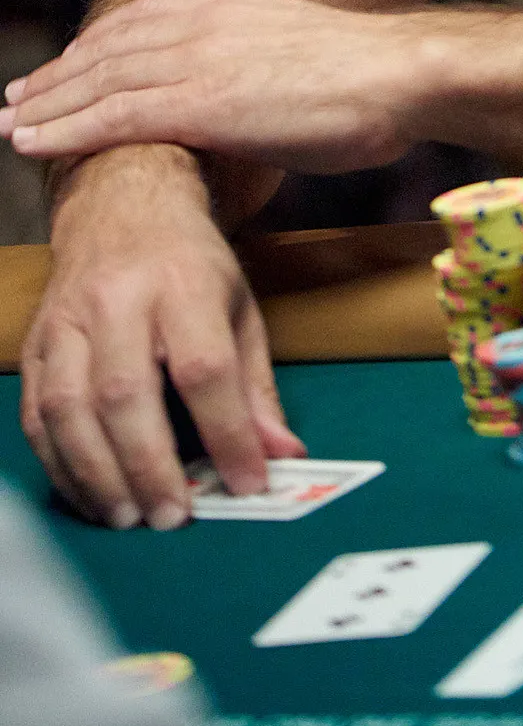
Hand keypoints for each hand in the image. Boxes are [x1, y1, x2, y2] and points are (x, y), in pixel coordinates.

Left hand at [1, 0, 424, 172]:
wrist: (401, 74)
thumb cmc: (372, 78)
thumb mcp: (305, 49)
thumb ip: (264, 61)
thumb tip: (256, 88)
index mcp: (234, 6)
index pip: (144, 22)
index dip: (95, 47)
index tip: (65, 68)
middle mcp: (208, 22)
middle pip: (110, 48)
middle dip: (58, 75)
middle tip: (17, 99)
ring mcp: (203, 60)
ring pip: (102, 80)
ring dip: (49, 103)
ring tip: (12, 125)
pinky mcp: (205, 102)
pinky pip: (117, 115)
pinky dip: (68, 128)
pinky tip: (37, 142)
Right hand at [22, 149, 304, 526]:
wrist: (124, 208)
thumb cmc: (189, 264)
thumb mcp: (240, 308)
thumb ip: (257, 387)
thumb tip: (281, 455)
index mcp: (185, 284)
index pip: (205, 368)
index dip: (227, 433)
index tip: (246, 483)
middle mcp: (120, 299)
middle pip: (127, 394)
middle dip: (150, 467)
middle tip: (174, 517)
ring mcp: (69, 320)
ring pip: (70, 408)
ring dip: (99, 476)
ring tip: (130, 517)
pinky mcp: (37, 342)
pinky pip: (38, 414)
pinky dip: (61, 465)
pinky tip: (90, 493)